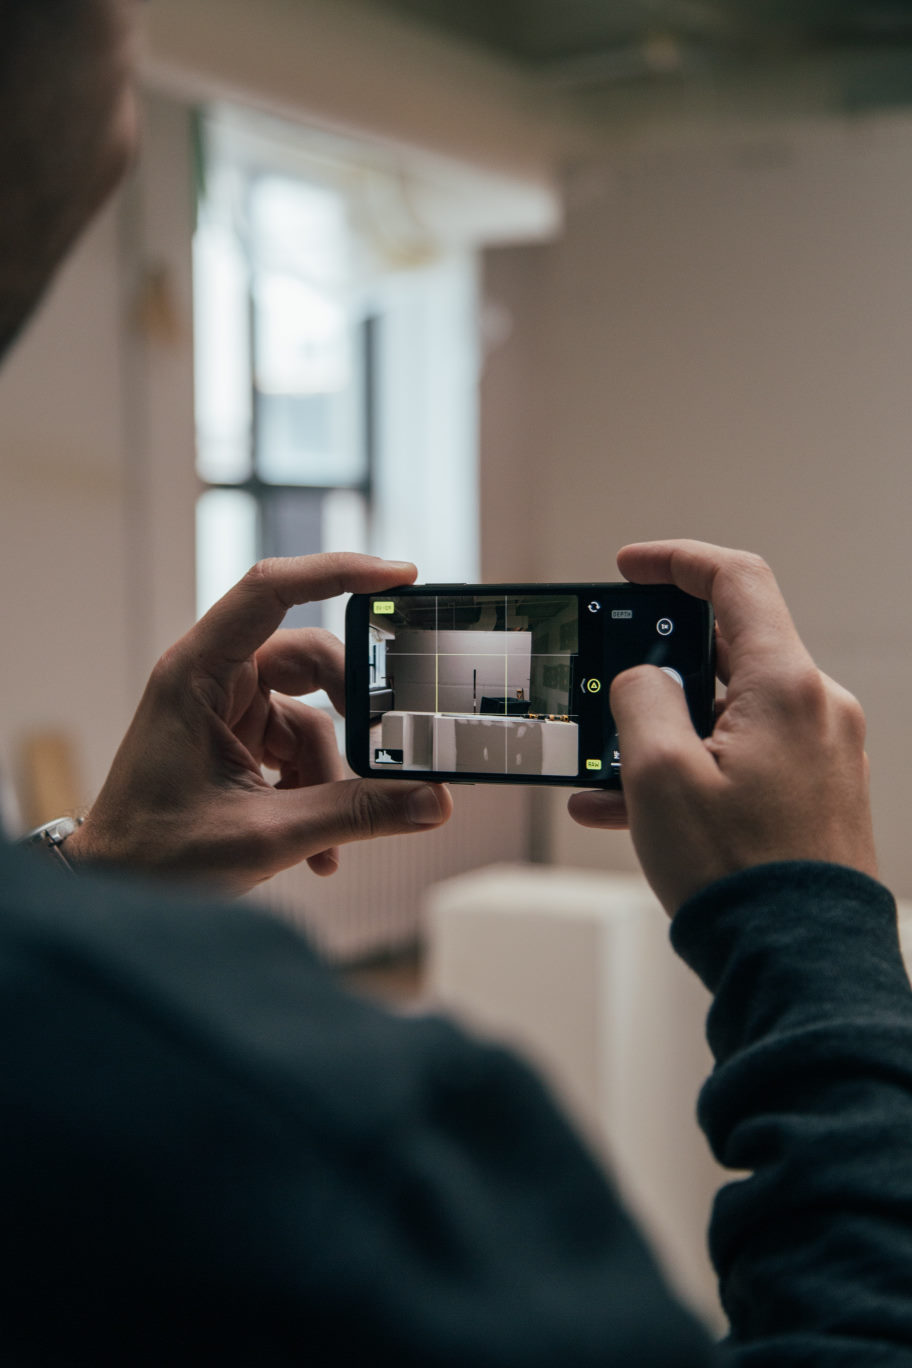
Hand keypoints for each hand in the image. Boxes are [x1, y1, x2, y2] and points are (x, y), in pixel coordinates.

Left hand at [68, 553, 451, 894]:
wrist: (111, 892)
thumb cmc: (154, 854)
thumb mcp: (265, 834)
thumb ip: (355, 813)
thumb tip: (431, 800)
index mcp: (198, 673)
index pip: (271, 590)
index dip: (337, 571)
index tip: (400, 577)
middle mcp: (212, 679)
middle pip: (311, 658)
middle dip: (353, 711)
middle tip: (389, 746)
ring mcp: (226, 710)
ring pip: (312, 716)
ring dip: (332, 777)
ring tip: (330, 838)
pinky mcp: (237, 742)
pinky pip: (299, 750)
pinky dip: (315, 792)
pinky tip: (317, 848)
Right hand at [568, 540, 877, 914]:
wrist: (799, 965)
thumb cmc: (735, 873)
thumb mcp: (658, 775)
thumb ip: (641, 699)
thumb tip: (643, 678)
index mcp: (786, 687)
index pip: (737, 582)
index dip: (677, 562)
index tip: (630, 566)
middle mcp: (816, 709)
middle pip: (729, 650)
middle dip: (655, 664)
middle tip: (605, 684)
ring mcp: (820, 753)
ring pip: (728, 711)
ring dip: (663, 729)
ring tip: (602, 770)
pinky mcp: (814, 792)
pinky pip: (743, 756)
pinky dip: (690, 766)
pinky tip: (626, 807)